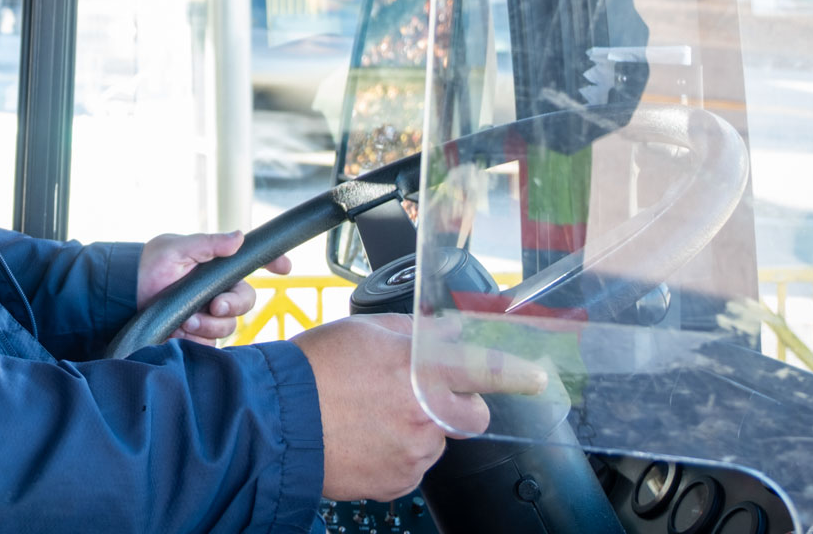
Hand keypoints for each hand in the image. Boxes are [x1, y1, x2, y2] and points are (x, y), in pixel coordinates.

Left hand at [136, 230, 290, 344]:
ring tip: (186, 320)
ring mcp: (209, 314)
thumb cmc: (150, 264)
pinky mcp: (197, 335)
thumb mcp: (177, 248)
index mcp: (218, 266)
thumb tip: (239, 236)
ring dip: (210, 325)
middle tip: (214, 306)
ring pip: (230, 326)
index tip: (285, 268)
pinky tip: (180, 333)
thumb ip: (208, 244)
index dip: (273, 263)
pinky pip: (211, 344)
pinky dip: (198, 340)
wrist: (125, 293)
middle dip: (233, 306)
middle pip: (246, 301)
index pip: (251, 263)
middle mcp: (218, 290)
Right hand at [291, 314, 547, 501]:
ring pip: (433, 441)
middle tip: (414, 395)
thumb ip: (413, 331)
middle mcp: (425, 416)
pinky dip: (393, 454)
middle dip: (454, 407)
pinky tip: (362, 437)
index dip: (516, 374)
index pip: (485, 371)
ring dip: (413, 429)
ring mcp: (413, 454)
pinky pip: (409, 466)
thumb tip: (445, 333)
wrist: (277, 421)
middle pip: (469, 417)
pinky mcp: (397, 482)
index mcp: (421, 371)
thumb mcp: (365, 331)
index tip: (536, 377)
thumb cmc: (314, 369)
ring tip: (368, 415)